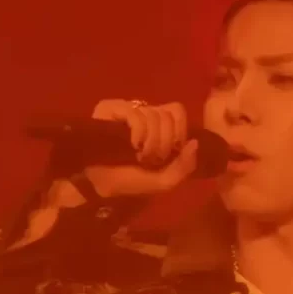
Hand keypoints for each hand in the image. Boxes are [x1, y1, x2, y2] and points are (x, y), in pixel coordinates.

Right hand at [77, 99, 199, 198]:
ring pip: (154, 115)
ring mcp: (125, 109)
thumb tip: (194, 143)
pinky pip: (136, 114)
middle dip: (165, 143)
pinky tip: (131, 145)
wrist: (98, 185)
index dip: (179, 131)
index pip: (177, 111)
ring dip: (151, 142)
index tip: (171, 153)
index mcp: (157, 125)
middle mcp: (142, 113)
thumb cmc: (128, 181)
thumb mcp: (164, 181)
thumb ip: (184, 167)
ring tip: (138, 155)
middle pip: (168, 115)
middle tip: (151, 158)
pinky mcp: (109, 108)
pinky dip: (139, 134)